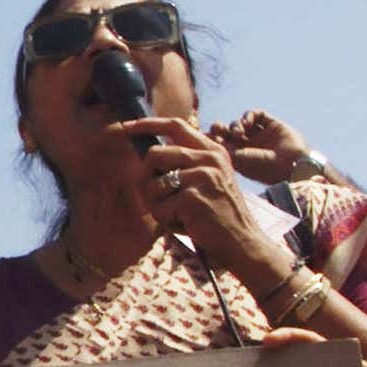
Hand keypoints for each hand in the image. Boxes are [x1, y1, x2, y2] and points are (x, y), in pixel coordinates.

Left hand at [117, 117, 291, 287]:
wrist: (241, 241)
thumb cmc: (216, 214)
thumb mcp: (206, 180)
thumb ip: (183, 165)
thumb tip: (146, 156)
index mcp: (212, 150)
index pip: (175, 125)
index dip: (147, 124)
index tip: (126, 127)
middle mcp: (209, 158)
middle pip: (153, 155)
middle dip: (145, 179)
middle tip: (157, 198)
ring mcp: (202, 177)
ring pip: (152, 184)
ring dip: (157, 205)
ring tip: (177, 214)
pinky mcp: (193, 198)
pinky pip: (159, 208)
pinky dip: (165, 221)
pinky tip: (184, 224)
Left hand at [208, 109, 308, 185]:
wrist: (291, 164)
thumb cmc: (263, 167)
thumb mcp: (238, 159)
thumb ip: (222, 147)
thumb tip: (206, 136)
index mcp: (238, 157)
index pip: (220, 144)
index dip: (212, 137)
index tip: (205, 134)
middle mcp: (248, 146)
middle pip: (228, 132)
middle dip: (220, 128)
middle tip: (216, 127)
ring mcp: (260, 135)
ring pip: (241, 123)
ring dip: (236, 124)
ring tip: (239, 133)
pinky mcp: (272, 125)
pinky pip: (257, 114)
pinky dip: (249, 115)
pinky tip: (248, 122)